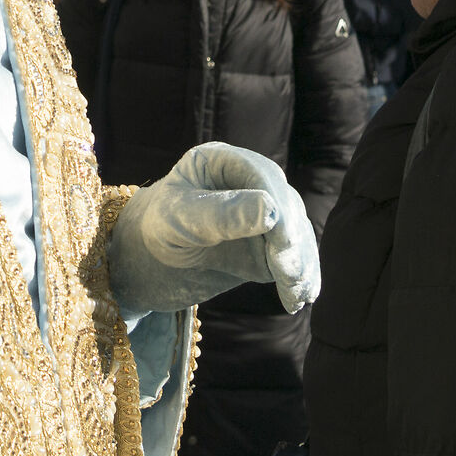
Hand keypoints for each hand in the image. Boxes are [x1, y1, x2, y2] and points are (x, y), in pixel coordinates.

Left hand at [105, 143, 319, 315]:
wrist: (152, 258)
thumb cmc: (159, 229)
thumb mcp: (180, 219)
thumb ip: (222, 214)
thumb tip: (272, 210)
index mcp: (223, 161)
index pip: (261, 176)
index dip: (277, 205)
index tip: (283, 239)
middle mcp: (249, 180)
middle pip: (285, 203)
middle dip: (291, 239)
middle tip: (291, 273)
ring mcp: (263, 211)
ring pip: (295, 230)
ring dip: (300, 261)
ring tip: (297, 291)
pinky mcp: (269, 241)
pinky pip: (292, 253)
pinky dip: (301, 273)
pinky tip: (302, 295)